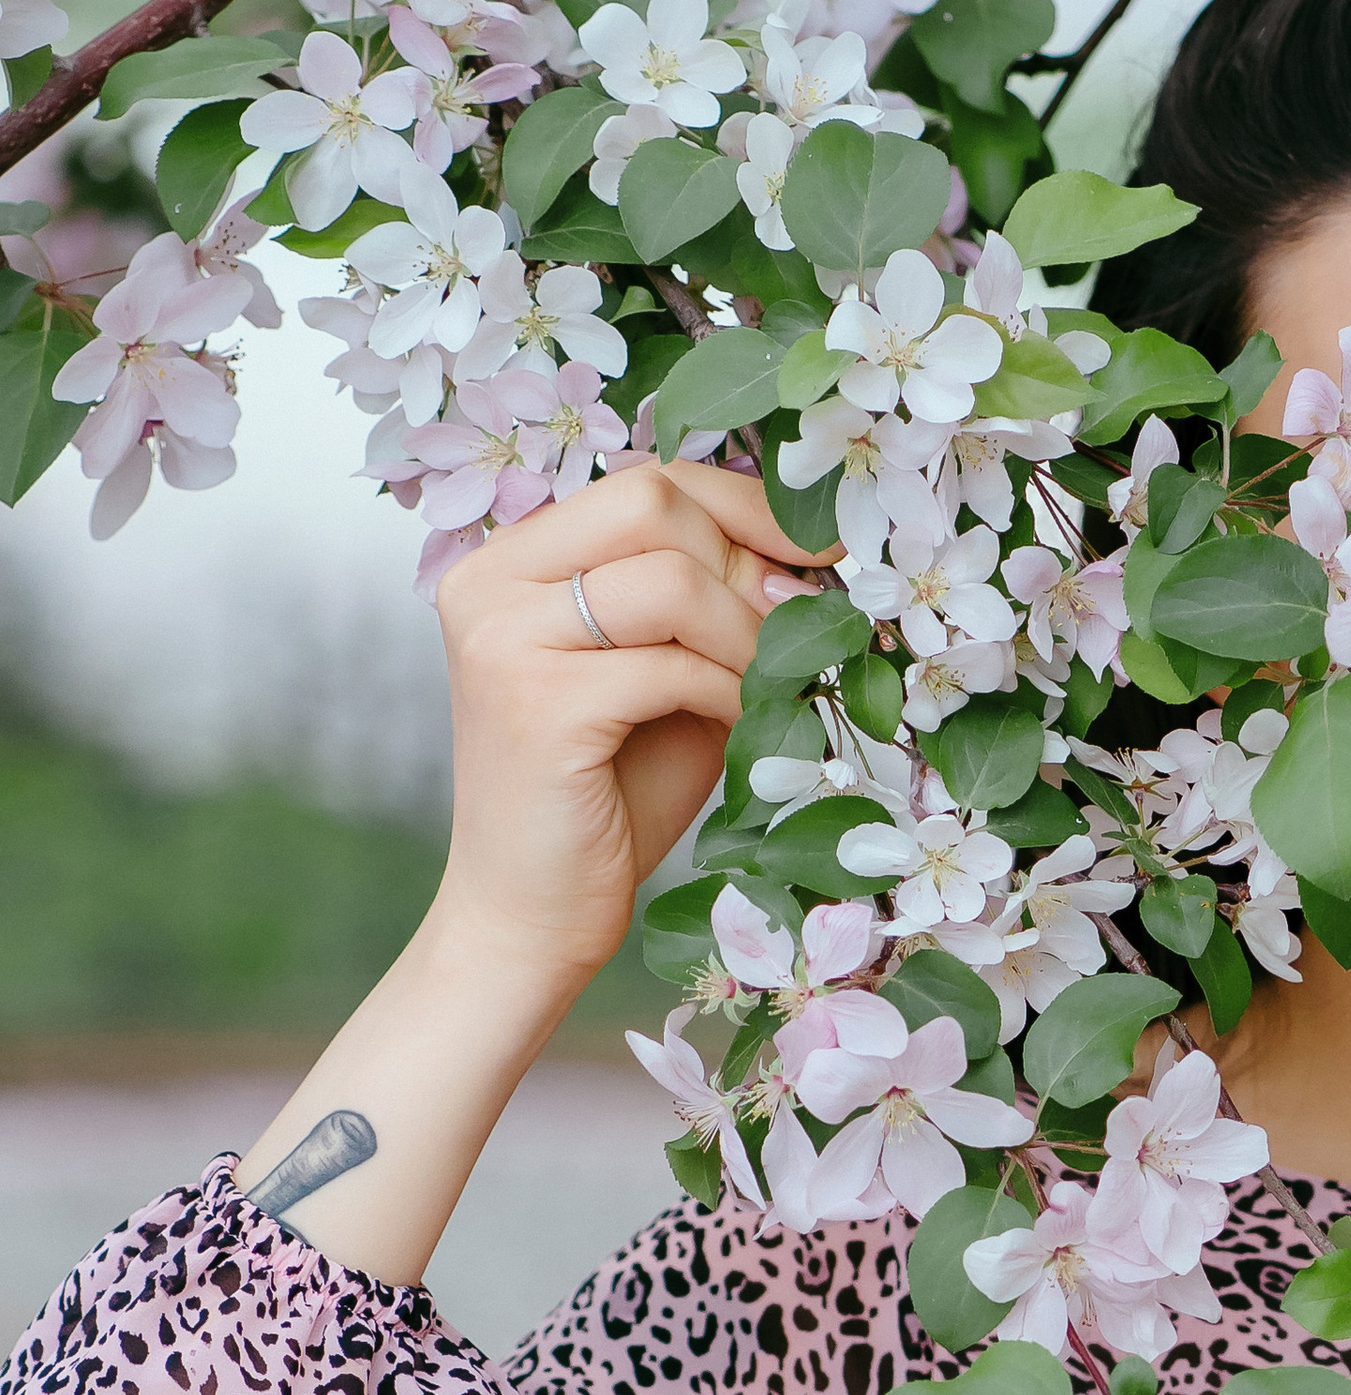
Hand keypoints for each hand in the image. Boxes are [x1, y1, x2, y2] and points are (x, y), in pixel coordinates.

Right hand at [430, 459, 835, 997]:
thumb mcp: (672, 669)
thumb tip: (812, 547)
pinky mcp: (534, 702)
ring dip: (749, 638)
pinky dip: (730, 695)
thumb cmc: (609, 790)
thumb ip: (716, 598)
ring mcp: (501, 638)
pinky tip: (739, 731)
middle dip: (748, 565)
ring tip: (768, 691)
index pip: (644, 481)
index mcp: (510, 559)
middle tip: (794, 634)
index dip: (745, 506)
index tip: (820, 553)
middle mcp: (486, 581)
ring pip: (672, 579)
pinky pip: (672, 665)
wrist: (532, 913)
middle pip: (653, 503)